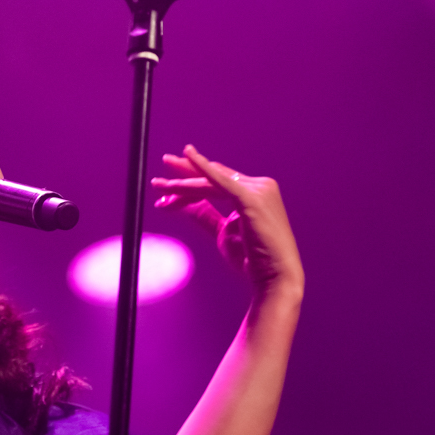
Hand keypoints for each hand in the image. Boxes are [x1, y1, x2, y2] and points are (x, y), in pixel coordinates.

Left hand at [153, 145, 302, 296]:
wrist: (275, 278)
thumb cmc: (253, 259)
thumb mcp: (223, 232)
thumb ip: (205, 215)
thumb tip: (183, 203)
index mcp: (255, 193)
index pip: (219, 182)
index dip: (192, 183)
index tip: (167, 189)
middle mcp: (259, 186)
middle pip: (215, 175)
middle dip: (187, 171)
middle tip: (165, 162)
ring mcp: (258, 190)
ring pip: (211, 182)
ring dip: (183, 183)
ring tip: (159, 184)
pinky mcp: (252, 198)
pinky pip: (221, 182)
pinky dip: (203, 168)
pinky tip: (189, 156)